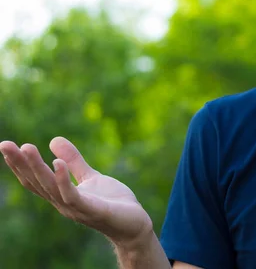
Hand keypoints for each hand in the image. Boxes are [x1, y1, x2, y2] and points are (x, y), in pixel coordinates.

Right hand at [0, 137, 153, 247]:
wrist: (134, 224)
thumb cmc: (112, 202)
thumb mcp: (90, 177)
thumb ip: (74, 161)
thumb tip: (53, 139)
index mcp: (61, 196)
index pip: (35, 180)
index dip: (20, 165)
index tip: (6, 146)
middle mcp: (63, 204)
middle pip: (37, 183)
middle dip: (21, 164)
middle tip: (5, 144)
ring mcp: (76, 208)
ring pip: (51, 187)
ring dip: (38, 168)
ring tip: (27, 148)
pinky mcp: (92, 210)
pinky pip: (73, 195)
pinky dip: (63, 180)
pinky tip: (58, 163)